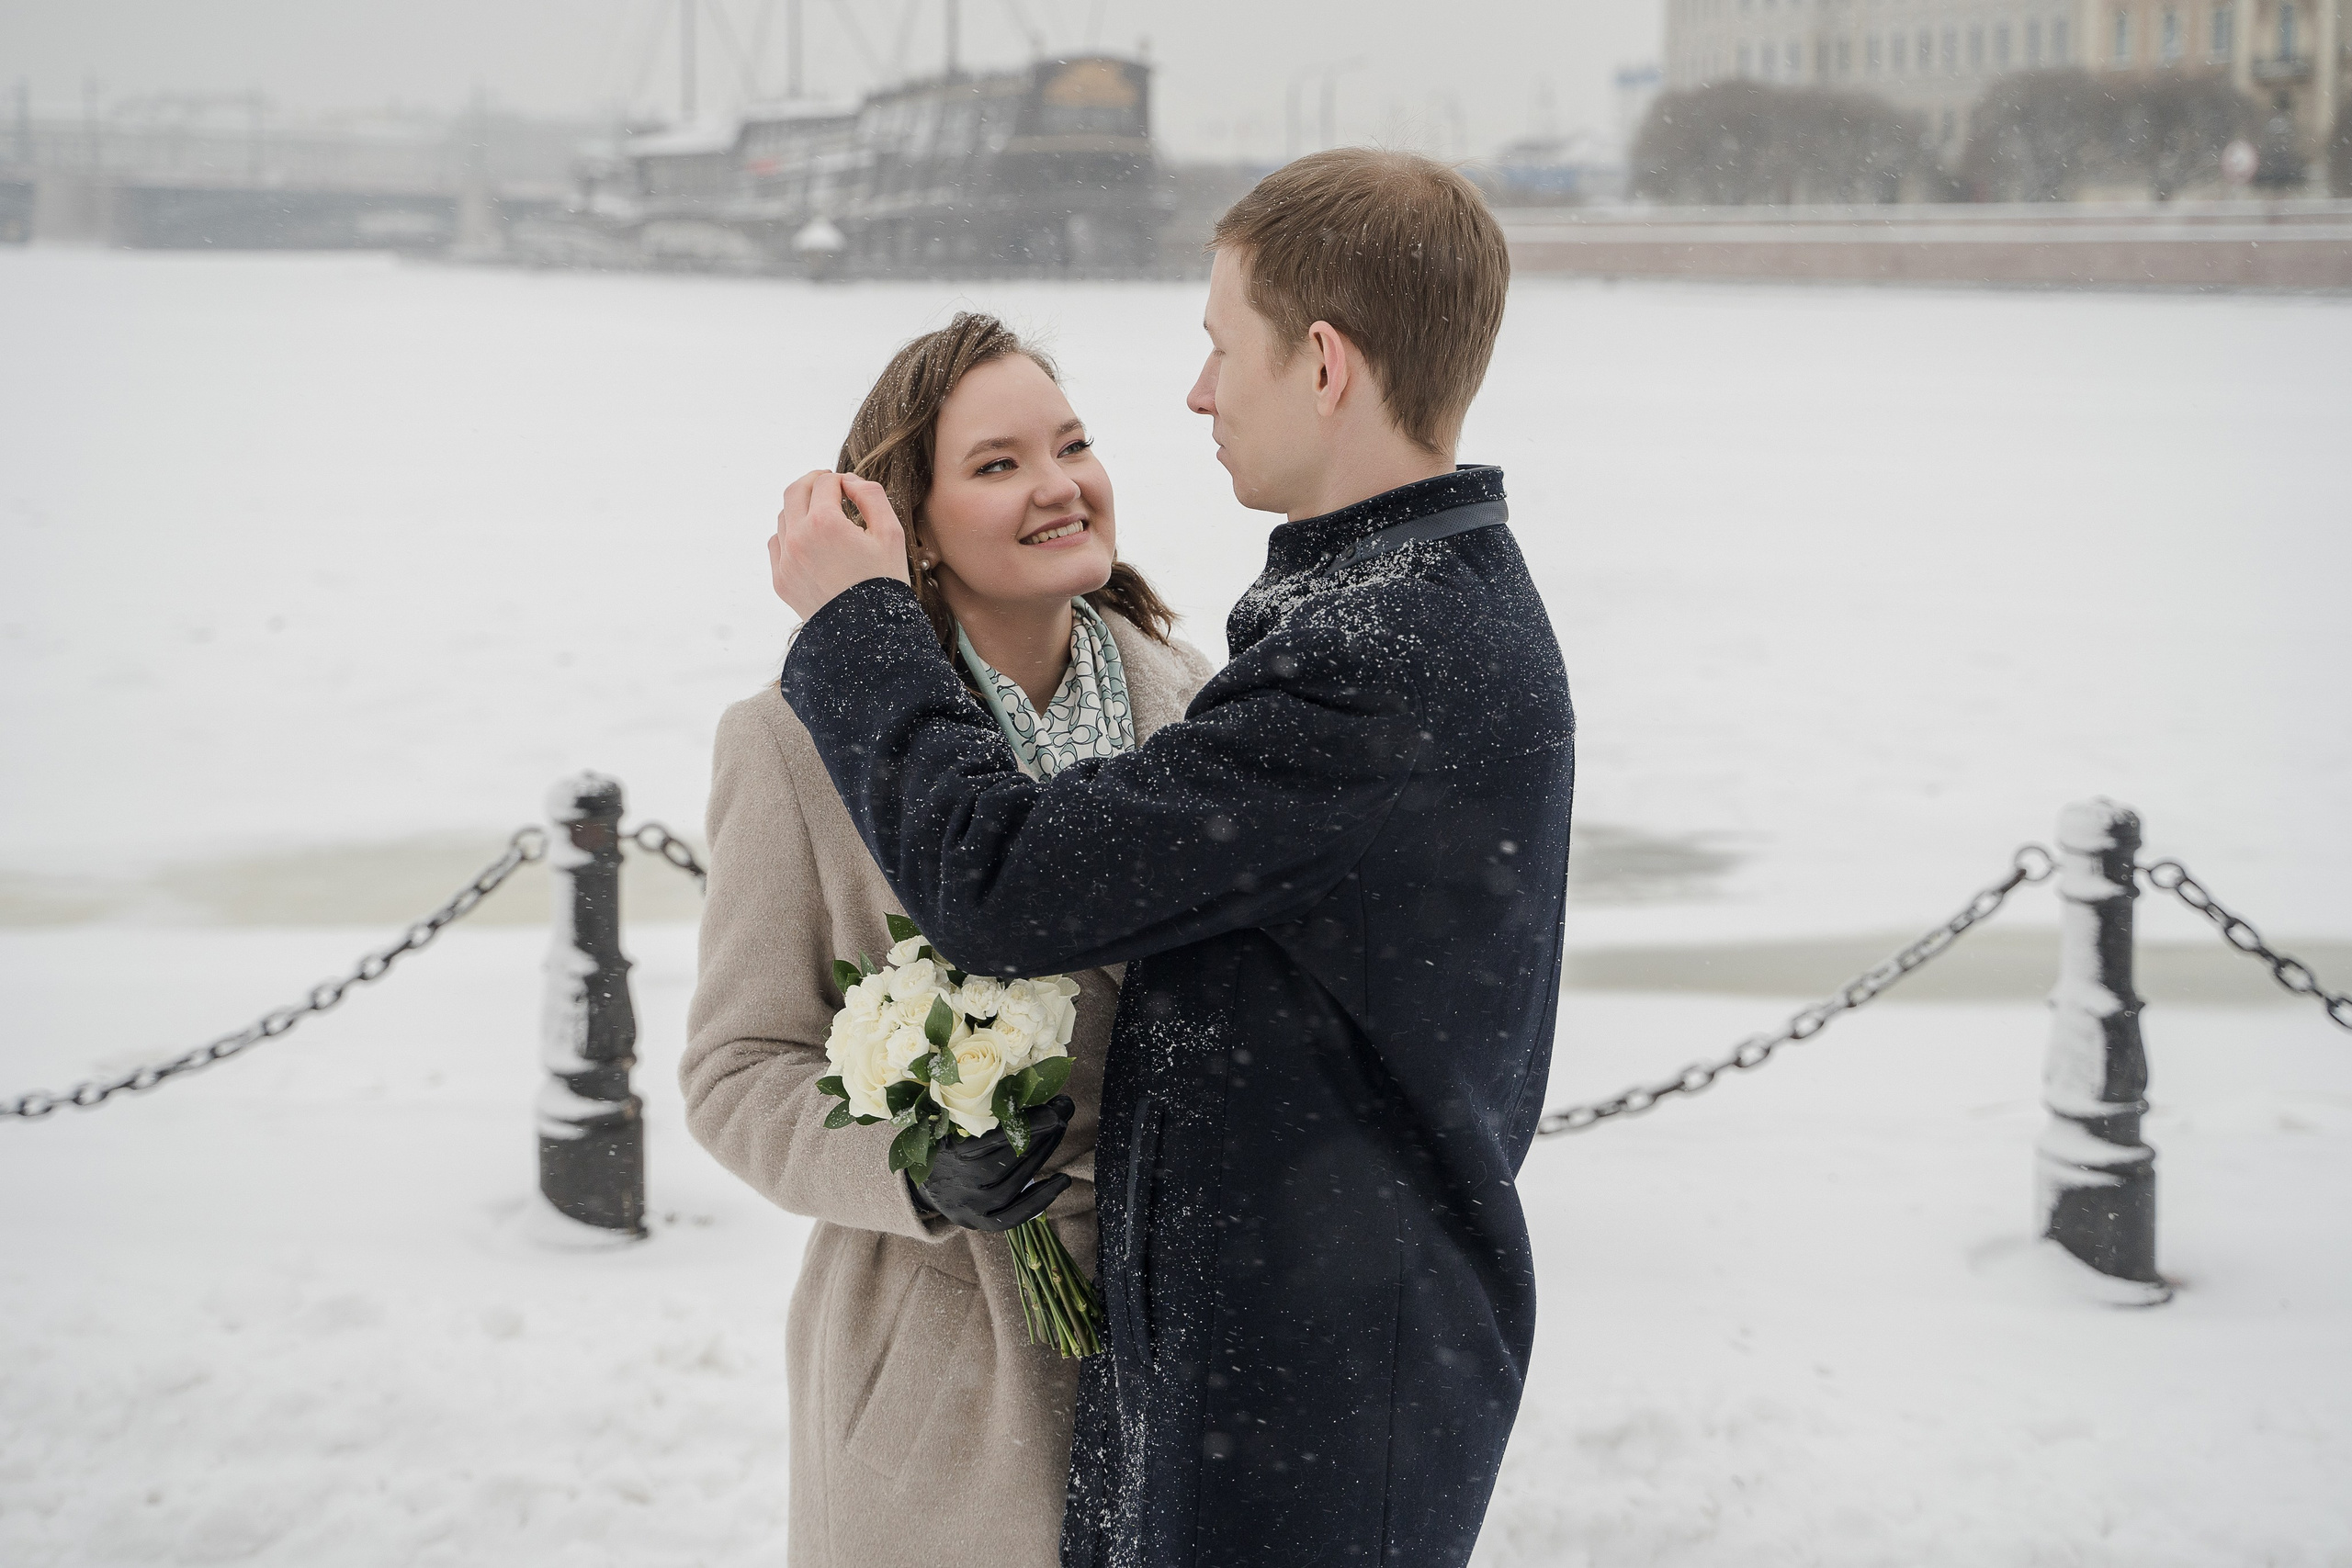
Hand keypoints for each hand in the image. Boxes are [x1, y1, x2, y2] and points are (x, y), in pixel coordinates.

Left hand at [768, 470, 910, 620]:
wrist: (867, 634)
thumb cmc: (884, 583)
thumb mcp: (891, 534)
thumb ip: (871, 496)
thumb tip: (849, 481)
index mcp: (825, 523)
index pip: (825, 482)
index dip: (841, 480)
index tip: (851, 489)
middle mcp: (798, 538)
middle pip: (795, 491)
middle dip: (813, 482)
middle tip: (829, 485)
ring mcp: (785, 561)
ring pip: (783, 516)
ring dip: (801, 509)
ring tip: (822, 517)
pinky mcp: (780, 580)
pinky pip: (776, 544)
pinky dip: (790, 535)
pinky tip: (810, 541)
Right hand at [910, 1096, 1076, 1232]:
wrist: (924, 1182)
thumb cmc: (943, 1141)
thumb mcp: (949, 1118)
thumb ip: (977, 1105)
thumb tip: (1025, 1082)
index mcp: (947, 1152)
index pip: (995, 1139)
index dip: (1029, 1124)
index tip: (1055, 1108)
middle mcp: (957, 1184)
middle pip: (1007, 1160)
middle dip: (1041, 1134)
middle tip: (1063, 1111)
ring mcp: (969, 1207)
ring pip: (1013, 1185)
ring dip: (1043, 1156)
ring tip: (1060, 1131)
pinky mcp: (980, 1223)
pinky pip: (1014, 1216)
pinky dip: (1041, 1198)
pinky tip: (1061, 1180)